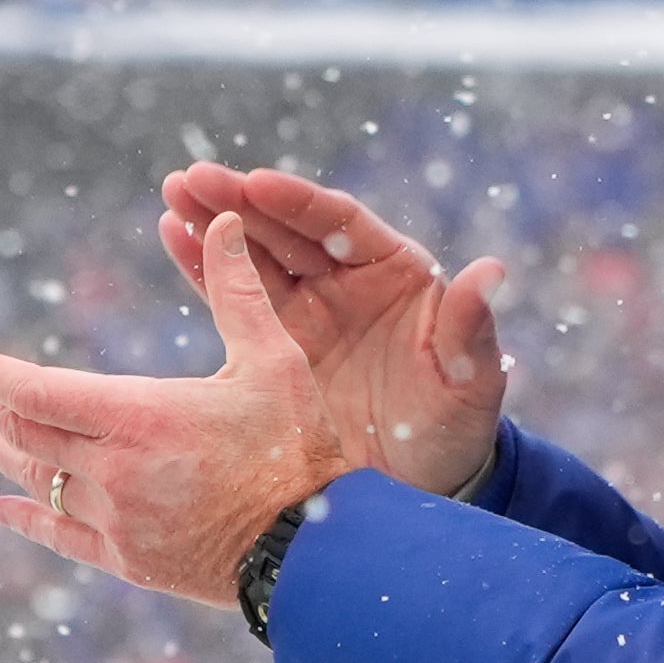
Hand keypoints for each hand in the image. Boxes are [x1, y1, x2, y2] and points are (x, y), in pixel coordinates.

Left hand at [0, 212, 360, 607]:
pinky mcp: (130, 561)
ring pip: (39, 482)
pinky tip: (1, 509)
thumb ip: (237, 291)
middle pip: (27, 433)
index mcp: (139, 417)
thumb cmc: (299, 448)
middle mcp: (114, 471)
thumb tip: (219, 220)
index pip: (38, 391)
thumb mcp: (274, 360)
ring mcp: (118, 521)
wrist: (316, 550)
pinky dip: (27, 519)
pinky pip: (62, 536)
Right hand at [159, 165, 507, 495]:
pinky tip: (172, 234)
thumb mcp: (470, 383)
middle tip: (192, 177)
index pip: (341, 223)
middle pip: (288, 229)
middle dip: (240, 200)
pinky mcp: (277, 344)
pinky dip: (204, 267)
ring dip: (213, 223)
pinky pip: (234, 297)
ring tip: (172, 195)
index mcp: (397, 272)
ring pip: (254, 255)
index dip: (298, 202)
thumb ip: (471, 329)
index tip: (256, 183)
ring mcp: (309, 310)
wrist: (419, 484)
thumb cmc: (457, 428)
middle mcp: (348, 281)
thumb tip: (491, 269)